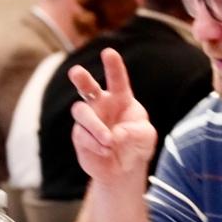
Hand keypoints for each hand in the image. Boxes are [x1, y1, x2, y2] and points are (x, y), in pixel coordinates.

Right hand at [69, 48, 157, 185]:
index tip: (108, 52)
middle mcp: (101, 105)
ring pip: (81, 112)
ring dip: (95, 126)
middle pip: (87, 87)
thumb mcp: (146, 135)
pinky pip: (82, 135)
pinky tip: (107, 151)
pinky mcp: (80, 135)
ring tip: (110, 141)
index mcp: (121, 98)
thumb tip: (115, 133)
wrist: (124, 169)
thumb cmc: (137, 145)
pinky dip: (95, 144)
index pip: (117, 79)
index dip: (113, 66)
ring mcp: (89, 119)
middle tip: (75, 72)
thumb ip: (135, 130)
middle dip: (81, 78)